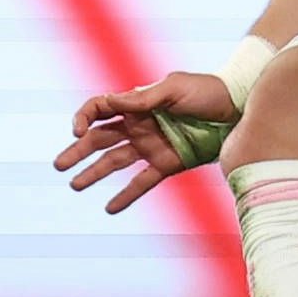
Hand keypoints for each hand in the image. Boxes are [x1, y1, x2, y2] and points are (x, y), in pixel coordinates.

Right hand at [56, 71, 235, 215]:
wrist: (238, 109)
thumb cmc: (207, 91)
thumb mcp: (175, 88)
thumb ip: (143, 99)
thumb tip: (110, 101)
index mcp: (138, 103)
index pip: (100, 109)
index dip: (84, 118)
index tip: (77, 131)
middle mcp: (139, 125)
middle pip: (100, 138)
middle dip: (78, 151)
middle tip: (59, 165)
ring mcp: (151, 146)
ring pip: (115, 162)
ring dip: (94, 173)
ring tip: (74, 185)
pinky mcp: (167, 164)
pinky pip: (142, 182)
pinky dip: (126, 195)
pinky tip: (109, 208)